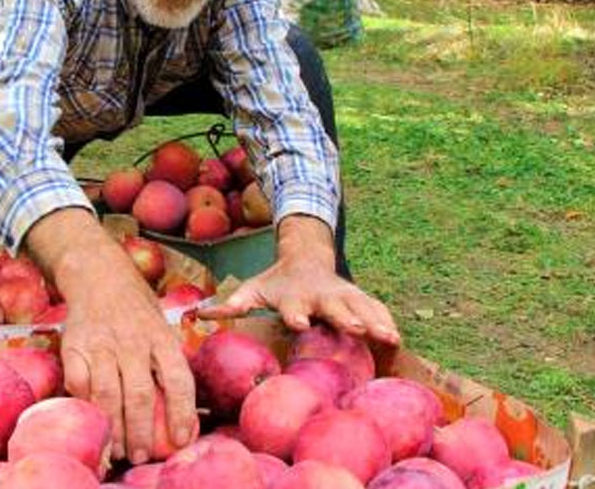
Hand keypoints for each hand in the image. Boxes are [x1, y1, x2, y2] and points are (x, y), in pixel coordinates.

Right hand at [26, 209, 195, 463]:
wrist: (99, 274)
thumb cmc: (137, 310)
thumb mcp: (162, 327)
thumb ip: (169, 364)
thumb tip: (183, 415)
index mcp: (162, 336)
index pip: (178, 378)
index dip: (182, 412)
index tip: (180, 440)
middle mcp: (133, 340)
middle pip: (140, 394)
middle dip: (142, 431)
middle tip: (142, 455)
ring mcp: (102, 343)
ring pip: (108, 393)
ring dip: (113, 426)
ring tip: (117, 449)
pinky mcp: (74, 345)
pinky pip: (78, 382)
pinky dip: (85, 404)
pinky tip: (91, 419)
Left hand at [201, 215, 399, 344]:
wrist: (306, 257)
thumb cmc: (276, 283)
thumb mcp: (252, 290)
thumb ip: (231, 304)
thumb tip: (197, 315)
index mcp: (295, 296)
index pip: (295, 307)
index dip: (296, 315)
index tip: (300, 324)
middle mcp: (322, 295)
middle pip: (336, 307)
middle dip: (347, 317)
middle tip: (358, 330)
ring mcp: (344, 295)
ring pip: (362, 307)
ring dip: (375, 321)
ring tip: (389, 337)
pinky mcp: (359, 297)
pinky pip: (376, 307)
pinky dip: (387, 319)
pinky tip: (397, 337)